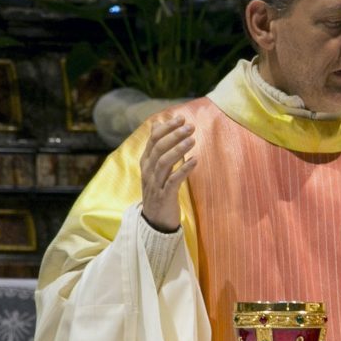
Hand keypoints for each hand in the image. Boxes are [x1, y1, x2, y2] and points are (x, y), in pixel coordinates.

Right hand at [140, 115, 196, 232]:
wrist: (154, 222)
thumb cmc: (158, 190)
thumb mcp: (155, 168)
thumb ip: (157, 147)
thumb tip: (157, 124)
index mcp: (146, 163)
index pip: (153, 140)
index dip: (166, 128)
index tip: (181, 118)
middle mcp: (148, 172)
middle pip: (158, 148)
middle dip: (174, 135)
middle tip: (190, 126)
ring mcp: (155, 184)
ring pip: (164, 162)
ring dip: (179, 149)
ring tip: (192, 139)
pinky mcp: (164, 196)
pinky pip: (173, 181)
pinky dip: (184, 169)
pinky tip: (195, 160)